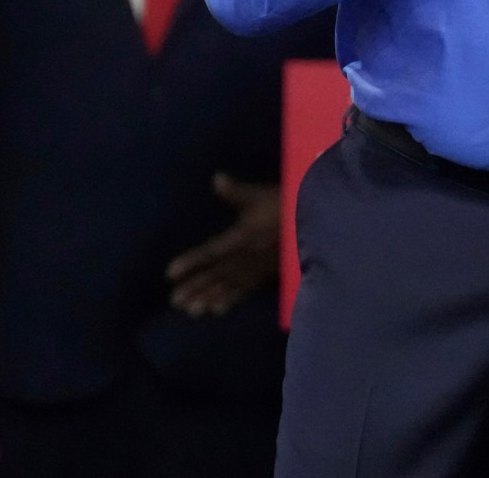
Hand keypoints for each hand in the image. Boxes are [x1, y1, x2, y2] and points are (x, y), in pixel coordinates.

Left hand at [166, 174, 279, 316]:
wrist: (319, 223)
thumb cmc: (288, 206)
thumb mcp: (262, 195)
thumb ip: (237, 192)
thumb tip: (216, 178)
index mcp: (243, 237)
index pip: (212, 252)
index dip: (191, 262)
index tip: (169, 273)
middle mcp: (247, 257)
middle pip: (217, 274)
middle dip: (196, 287)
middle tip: (175, 302)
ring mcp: (257, 269)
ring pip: (229, 286)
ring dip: (210, 297)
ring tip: (191, 311)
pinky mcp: (267, 275)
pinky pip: (247, 291)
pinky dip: (232, 300)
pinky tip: (218, 309)